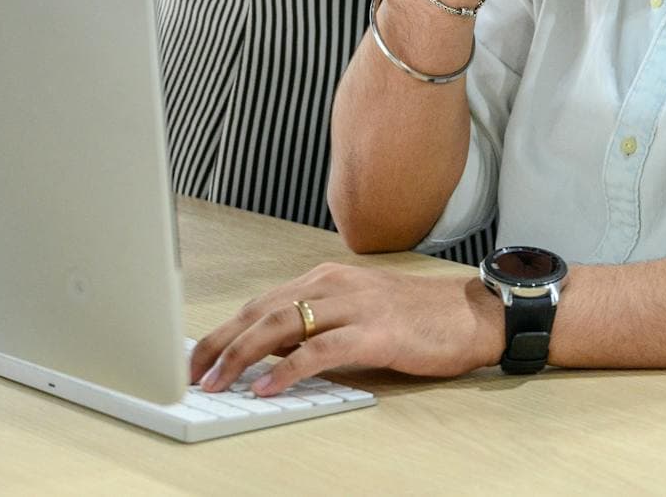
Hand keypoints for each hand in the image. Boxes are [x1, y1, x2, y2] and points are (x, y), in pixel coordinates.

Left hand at [189, 263, 503, 395]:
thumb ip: (316, 325)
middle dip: (219, 343)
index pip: (261, 303)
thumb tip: (268, 354)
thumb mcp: (359, 312)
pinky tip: (265, 387)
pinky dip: (286, 370)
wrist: (474, 314)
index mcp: (329, 278)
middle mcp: (337, 285)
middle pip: (261, 312)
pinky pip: (319, 351)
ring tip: (216, 383)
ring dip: (240, 357)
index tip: (196, 357)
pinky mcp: (376, 333)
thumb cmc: (419, 318)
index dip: (223, 330)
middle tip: (191, 374)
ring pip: (282, 327)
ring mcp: (357, 306)